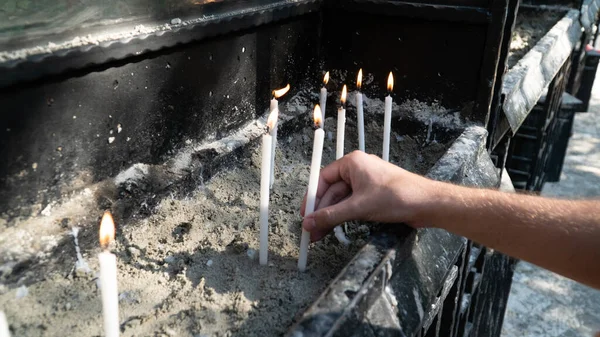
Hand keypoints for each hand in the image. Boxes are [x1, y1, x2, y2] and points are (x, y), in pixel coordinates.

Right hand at [300, 151, 437, 241]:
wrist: (427, 204)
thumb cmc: (396, 197)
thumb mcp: (358, 208)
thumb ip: (331, 216)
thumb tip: (309, 223)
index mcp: (352, 163)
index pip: (323, 178)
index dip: (312, 198)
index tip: (304, 214)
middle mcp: (358, 170)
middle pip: (331, 191)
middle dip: (321, 212)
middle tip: (311, 231)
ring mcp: (366, 183)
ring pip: (341, 200)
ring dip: (331, 217)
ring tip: (320, 235)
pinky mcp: (373, 195)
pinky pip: (352, 204)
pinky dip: (343, 216)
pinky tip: (334, 228)